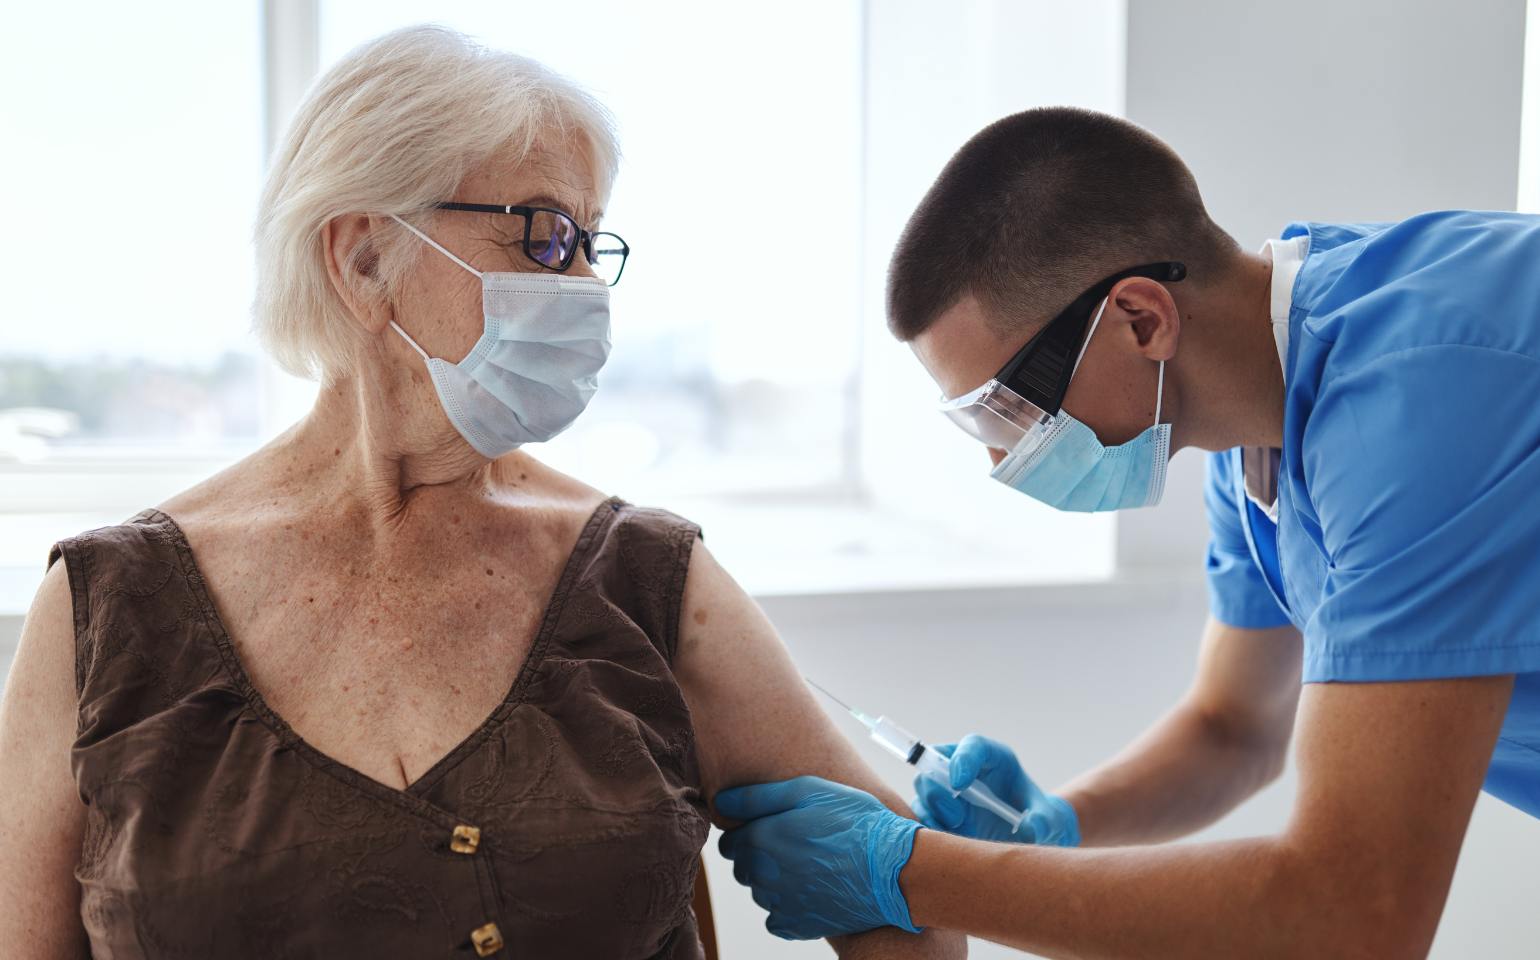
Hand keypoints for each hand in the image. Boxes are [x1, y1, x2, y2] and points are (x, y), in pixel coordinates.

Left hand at [715, 776, 922, 939]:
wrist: (895, 869)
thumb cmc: (855, 822)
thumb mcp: (809, 790)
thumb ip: (758, 796)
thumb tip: (719, 802)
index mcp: (761, 839)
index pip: (728, 843)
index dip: (747, 832)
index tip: (772, 827)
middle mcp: (763, 875)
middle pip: (742, 868)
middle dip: (759, 856)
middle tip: (795, 843)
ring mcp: (780, 904)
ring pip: (759, 892)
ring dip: (773, 880)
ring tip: (810, 864)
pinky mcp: (798, 926)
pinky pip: (776, 919)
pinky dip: (787, 908)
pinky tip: (811, 890)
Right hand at [912, 734, 1079, 845]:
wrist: (1035, 839)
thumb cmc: (1044, 820)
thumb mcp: (1052, 820)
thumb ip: (1044, 821)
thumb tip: (1029, 828)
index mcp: (995, 760)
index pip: (973, 746)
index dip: (962, 759)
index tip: (960, 783)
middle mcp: (968, 772)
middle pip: (936, 764)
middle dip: (938, 788)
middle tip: (956, 816)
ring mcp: (951, 793)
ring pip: (924, 789)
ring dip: (931, 810)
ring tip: (954, 831)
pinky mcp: (942, 816)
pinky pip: (922, 816)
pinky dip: (927, 828)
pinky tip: (944, 844)